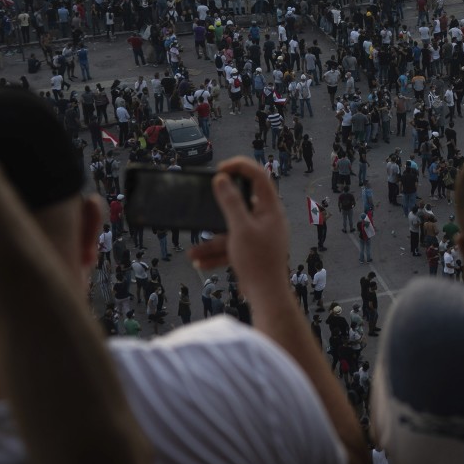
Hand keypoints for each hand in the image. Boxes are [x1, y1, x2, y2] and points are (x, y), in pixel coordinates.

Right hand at [188, 157, 290, 304]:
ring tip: (193, 253)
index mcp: (270, 208)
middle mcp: (267, 219)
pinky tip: (200, 263)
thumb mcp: (240, 228)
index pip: (258, 176)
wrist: (267, 297)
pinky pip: (232, 246)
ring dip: (211, 241)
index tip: (220, 168)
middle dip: (218, 208)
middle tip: (205, 198)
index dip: (240, 167)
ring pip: (231, 230)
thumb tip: (222, 178)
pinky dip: (217, 253)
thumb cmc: (258, 261)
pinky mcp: (252, 251)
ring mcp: (260, 236)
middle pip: (242, 202)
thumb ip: (230, 202)